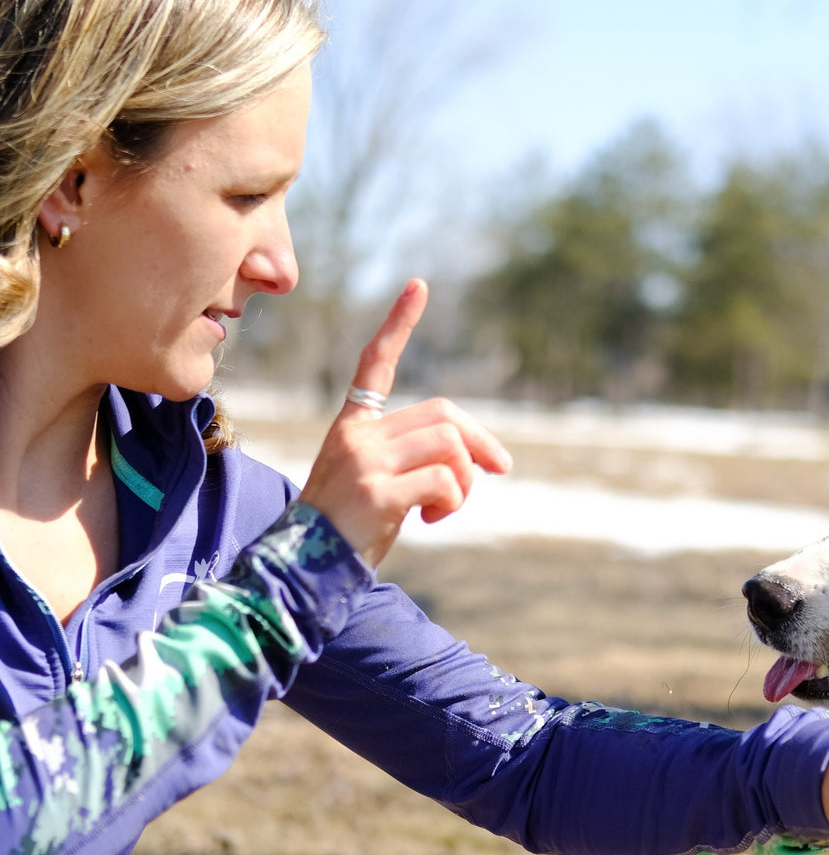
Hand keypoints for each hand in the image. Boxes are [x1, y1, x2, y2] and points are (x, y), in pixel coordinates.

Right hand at [299, 277, 512, 566]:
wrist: (301, 567)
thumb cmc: (346, 527)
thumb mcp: (374, 479)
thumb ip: (411, 457)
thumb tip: (475, 460)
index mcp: (353, 425)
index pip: (375, 362)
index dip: (399, 323)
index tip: (418, 286)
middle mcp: (358, 435)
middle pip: (443, 415)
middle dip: (481, 441)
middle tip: (501, 468)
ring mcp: (365, 461)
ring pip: (449, 445)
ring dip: (464, 481)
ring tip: (446, 507)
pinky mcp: (377, 491)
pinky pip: (443, 480)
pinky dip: (453, 501)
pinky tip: (433, 519)